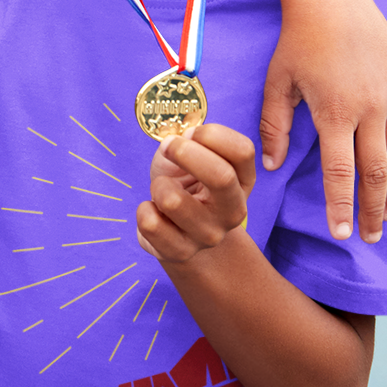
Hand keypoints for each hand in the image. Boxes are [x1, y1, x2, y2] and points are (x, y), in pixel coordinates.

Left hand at [136, 124, 256, 266]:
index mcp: (242, 181)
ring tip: (162, 189)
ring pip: (173, 200)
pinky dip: (143, 210)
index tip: (189, 134)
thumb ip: (194, 142)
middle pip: (221, 176)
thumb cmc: (184, 184)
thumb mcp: (192, 157)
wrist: (176, 231)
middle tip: (168, 148)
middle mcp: (234, 210)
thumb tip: (186, 137)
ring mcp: (209, 235)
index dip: (210, 133)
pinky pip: (150, 223)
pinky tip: (153, 211)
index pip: (242, 150)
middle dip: (184, 153)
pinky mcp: (180, 252)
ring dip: (158, 185)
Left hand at [260, 0, 386, 243]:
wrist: (332, 0)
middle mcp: (370, 109)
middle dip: (374, 209)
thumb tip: (272, 166)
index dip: (341, 206)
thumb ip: (273, 127)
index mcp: (335, 113)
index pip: (340, 173)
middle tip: (370, 237)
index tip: (341, 233)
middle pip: (377, 172)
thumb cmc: (296, 42)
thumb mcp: (276, 83)